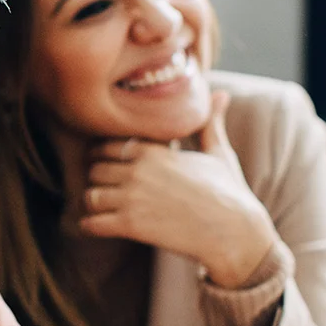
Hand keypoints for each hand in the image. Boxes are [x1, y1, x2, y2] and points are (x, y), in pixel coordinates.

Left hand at [79, 92, 276, 288]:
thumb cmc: (229, 192)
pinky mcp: (131, 225)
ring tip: (103, 209)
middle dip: (98, 180)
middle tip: (106, 189)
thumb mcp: (219, 153)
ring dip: (93, 203)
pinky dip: (90, 226)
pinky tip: (98, 227)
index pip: (107, 146)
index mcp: (153, 151)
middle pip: (94, 170)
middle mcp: (137, 171)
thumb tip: (221, 94)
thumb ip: (210, 124)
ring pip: (89, 196)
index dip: (104, 156)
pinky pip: (92, 223)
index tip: (108, 164)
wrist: (236, 232)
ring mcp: (132, 198)